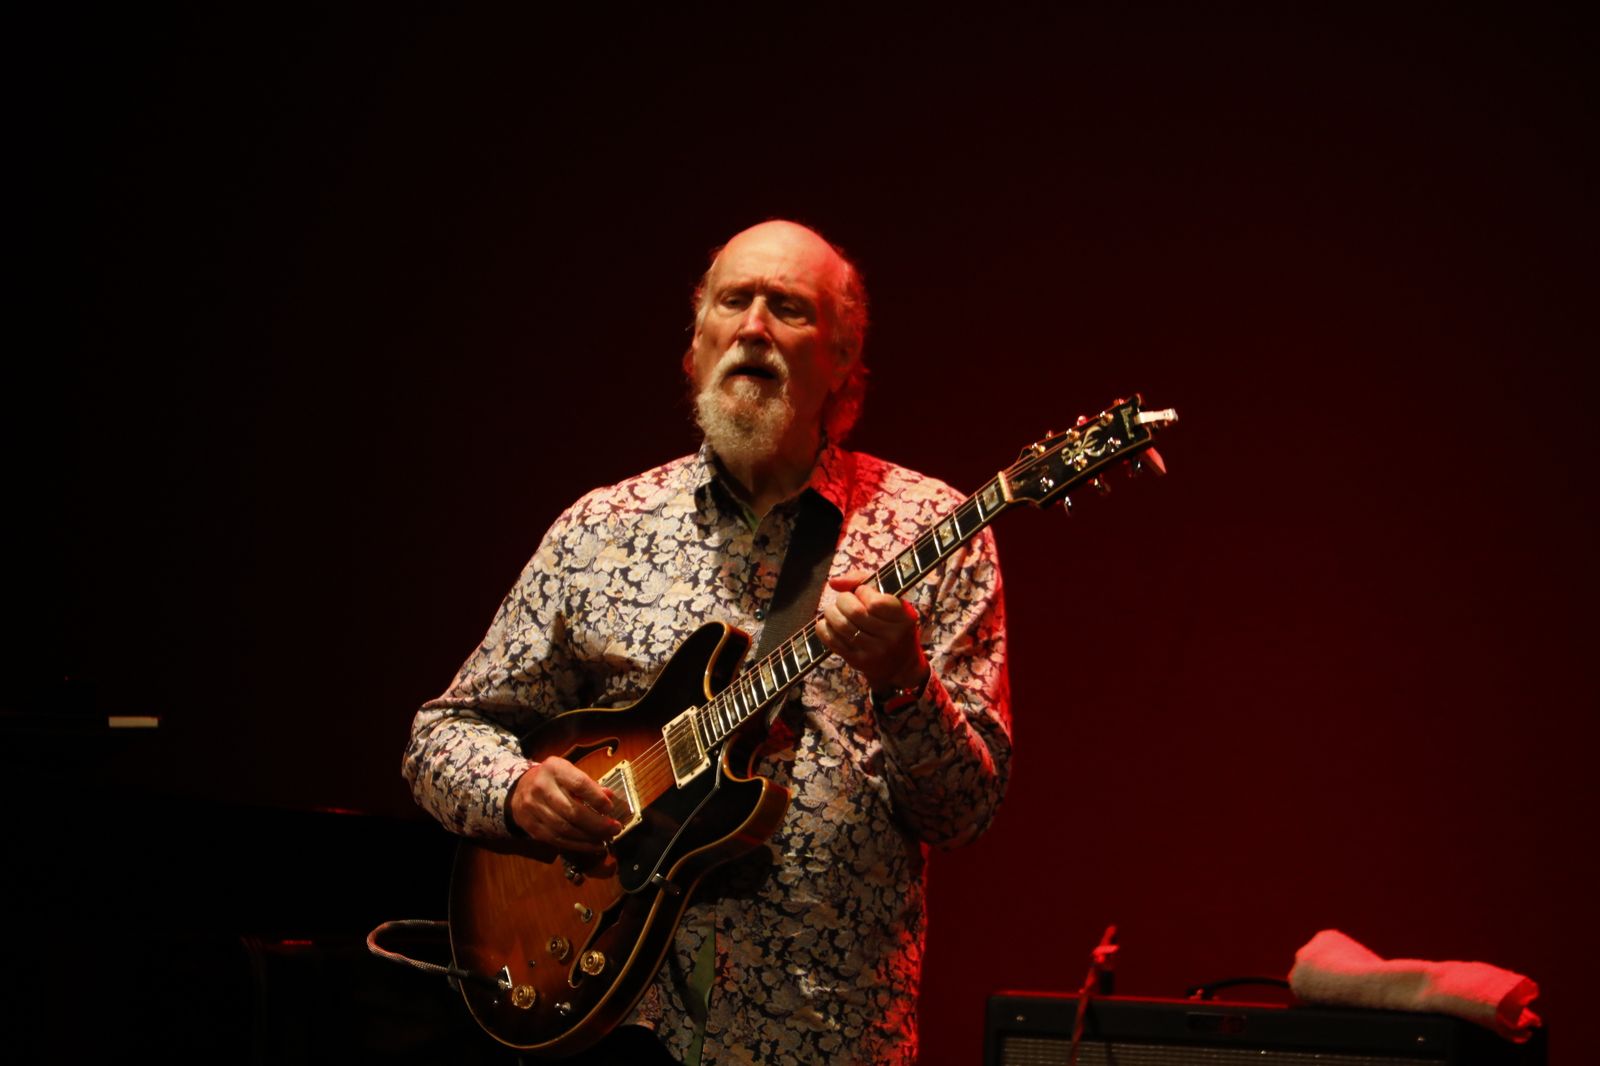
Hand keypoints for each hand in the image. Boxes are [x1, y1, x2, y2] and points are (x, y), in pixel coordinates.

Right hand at [508, 756, 620, 852]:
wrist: (520, 788)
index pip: (579, 784)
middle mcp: (541, 787)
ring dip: (589, 837)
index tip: (610, 808)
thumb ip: (589, 785)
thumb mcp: (568, 773)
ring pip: (565, 829)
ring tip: (605, 839)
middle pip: (572, 811)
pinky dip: (577, 845)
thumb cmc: (552, 780)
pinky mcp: (531, 826)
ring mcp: (533, 808)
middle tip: (614, 828)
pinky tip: (591, 845)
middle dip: (597, 824)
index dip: (597, 798)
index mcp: (554, 769)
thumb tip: (609, 797)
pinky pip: (557, 840)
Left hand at [817, 569, 929, 692]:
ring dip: (831, 613)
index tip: (862, 593)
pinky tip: (828, 623)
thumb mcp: (889, 600)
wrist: (900, 664)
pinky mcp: (858, 661)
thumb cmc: (890, 623)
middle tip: (843, 600)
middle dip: (842, 600)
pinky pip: (833, 640)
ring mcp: (874, 651)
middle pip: (854, 612)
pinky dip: (824, 628)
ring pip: (841, 625)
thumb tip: (833, 582)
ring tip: (834, 611)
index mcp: (903, 618)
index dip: (861, 591)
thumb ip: (862, 581)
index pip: (874, 602)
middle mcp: (891, 636)